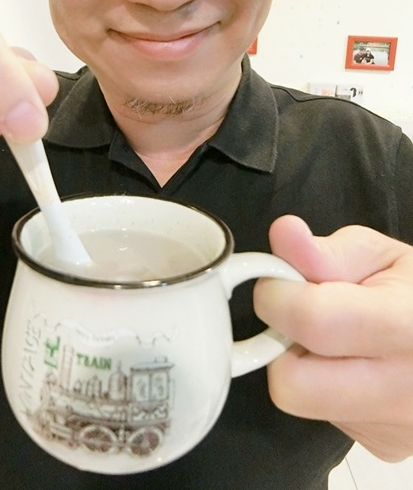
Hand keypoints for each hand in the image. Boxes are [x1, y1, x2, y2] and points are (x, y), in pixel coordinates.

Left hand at [254, 215, 412, 461]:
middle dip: (282, 344)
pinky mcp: (384, 445)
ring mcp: (395, 428)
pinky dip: (325, 387)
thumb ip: (328, 251)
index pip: (312, 323)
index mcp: (406, 326)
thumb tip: (283, 233)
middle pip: (291, 384)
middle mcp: (402, 389)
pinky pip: (324, 415)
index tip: (280, 282)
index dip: (278, 296)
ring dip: (304, 365)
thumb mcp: (382, 256)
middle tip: (306, 317)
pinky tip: (357, 367)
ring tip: (341, 340)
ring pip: (302, 400)